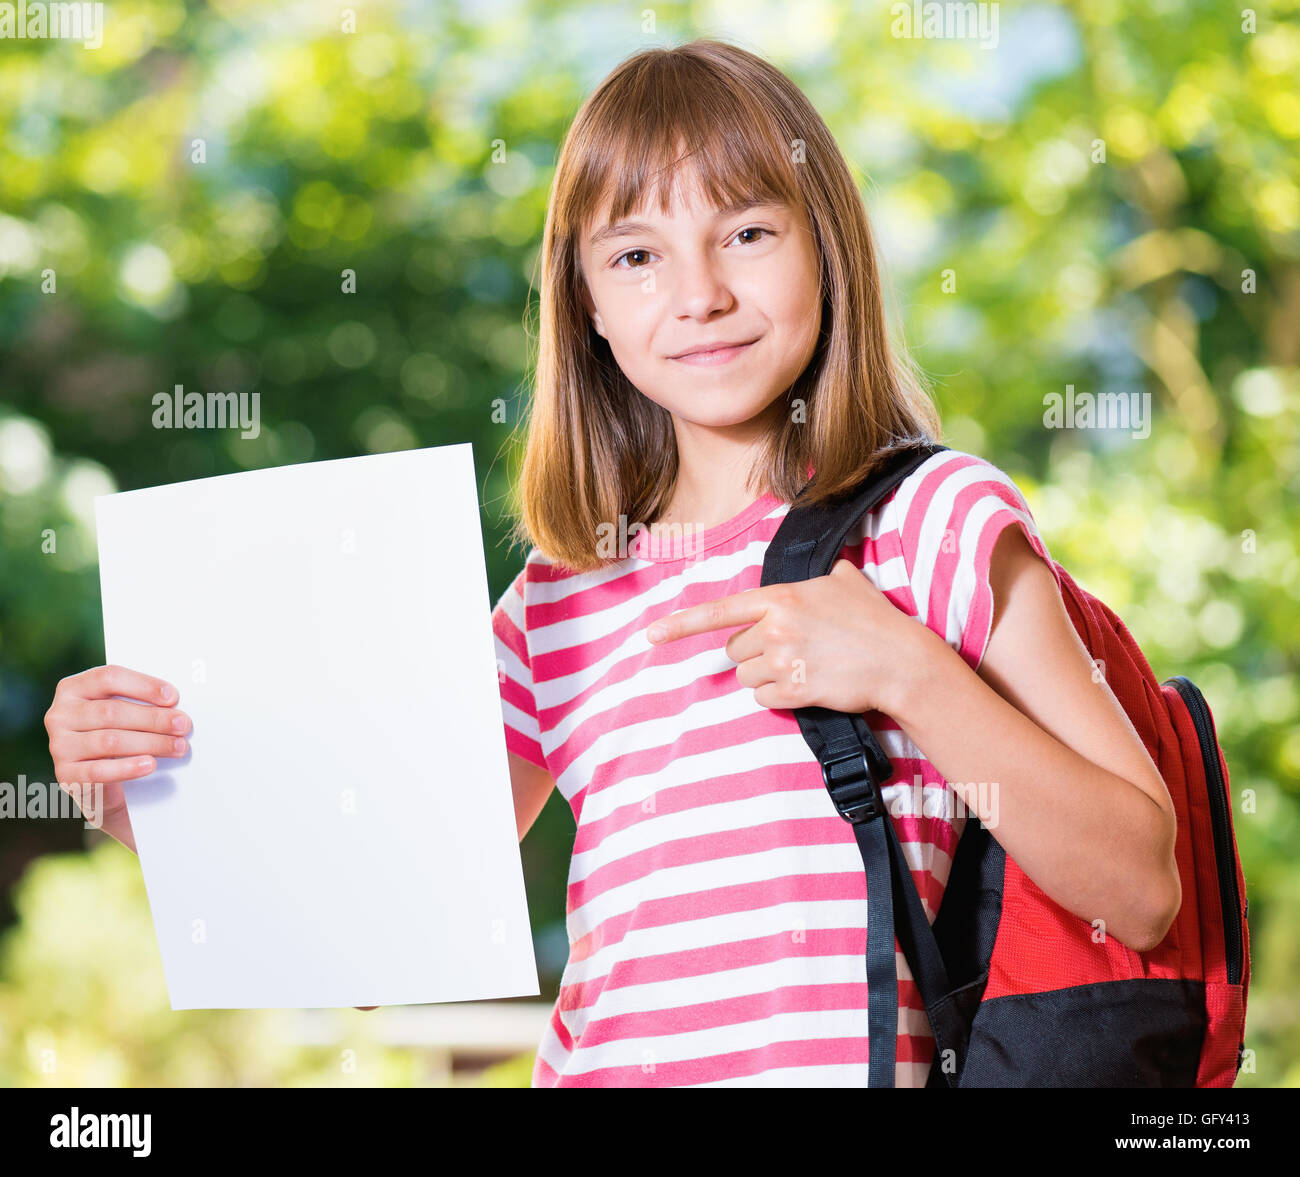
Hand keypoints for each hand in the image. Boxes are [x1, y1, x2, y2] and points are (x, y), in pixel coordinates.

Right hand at [45, 665, 190, 851]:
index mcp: (73, 688)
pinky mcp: (65, 774)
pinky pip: (99, 771)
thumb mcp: (121, 712)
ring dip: (150, 743)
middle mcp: (60, 714)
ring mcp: (59, 745)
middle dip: (154, 718)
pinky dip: (128, 767)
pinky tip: (151, 764)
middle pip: (112, 711)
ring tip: (178, 746)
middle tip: (183, 725)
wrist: (97, 779)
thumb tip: (175, 704)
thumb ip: (138, 701)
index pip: (108, 678)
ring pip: (109, 740)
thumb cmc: (116, 733)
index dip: (143, 686)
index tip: (173, 697)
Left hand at [645, 558, 933, 715]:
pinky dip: (777, 697)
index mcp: (781, 598)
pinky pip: (763, 699)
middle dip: (753, 653)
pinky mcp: (793, 692)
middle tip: (790, 651)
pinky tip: (806, 686)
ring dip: (765, 677)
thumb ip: (828, 577)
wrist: (902, 663)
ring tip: (803, 668)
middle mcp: (775, 628)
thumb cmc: (878, 622)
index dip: (680, 625)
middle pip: (733, 650)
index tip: (650, 635)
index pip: (720, 611)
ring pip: (746, 677)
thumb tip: (833, 571)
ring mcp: (782, 662)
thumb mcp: (850, 584)